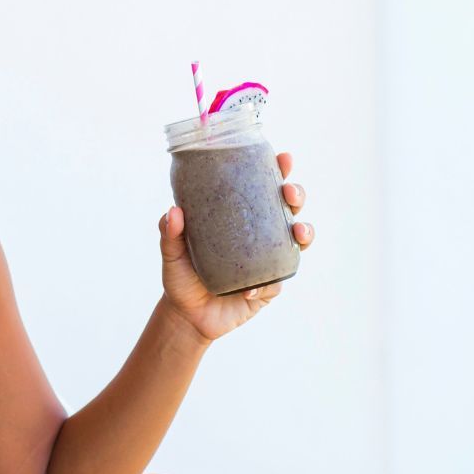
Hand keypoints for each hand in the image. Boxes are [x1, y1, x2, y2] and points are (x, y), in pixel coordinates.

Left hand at [159, 151, 314, 342]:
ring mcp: (269, 259)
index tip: (283, 158)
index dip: (277, 171)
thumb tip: (173, 211)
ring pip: (297, 240)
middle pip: (288, 208)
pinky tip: (254, 287)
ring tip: (297, 231)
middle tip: (289, 192)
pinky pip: (277, 281)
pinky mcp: (270, 287)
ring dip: (304, 231)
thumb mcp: (171, 252)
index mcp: (240, 217)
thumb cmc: (181, 276)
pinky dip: (268, 282)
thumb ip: (169, 232)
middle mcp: (260, 234)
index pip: (262, 188)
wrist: (187, 315)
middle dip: (296, 195)